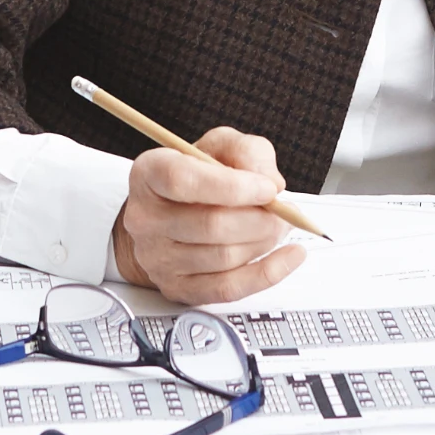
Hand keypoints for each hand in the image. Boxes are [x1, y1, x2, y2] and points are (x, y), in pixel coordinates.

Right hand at [108, 127, 305, 304]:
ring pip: (224, 257)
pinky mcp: (176, 287)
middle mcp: (145, 218)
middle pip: (210, 224)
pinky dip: (266, 274)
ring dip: (264, 242)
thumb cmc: (197, 177)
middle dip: (260, 219)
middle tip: (284, 211)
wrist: (168, 215)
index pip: (183, 180)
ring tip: (278, 226)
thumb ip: (247, 152)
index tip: (268, 188)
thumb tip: (271, 182)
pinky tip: (289, 257)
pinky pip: (227, 288)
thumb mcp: (220, 146)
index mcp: (149, 173)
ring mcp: (157, 258)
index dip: (232, 187)